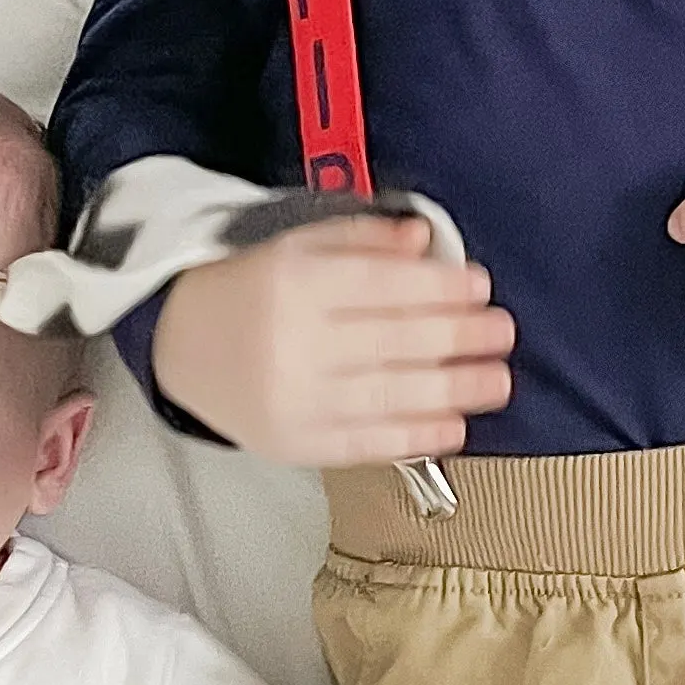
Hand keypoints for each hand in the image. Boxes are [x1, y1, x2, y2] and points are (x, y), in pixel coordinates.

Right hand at [152, 219, 513, 465]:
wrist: (182, 349)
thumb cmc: (253, 291)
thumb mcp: (296, 247)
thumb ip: (361, 240)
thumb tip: (423, 240)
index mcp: (292, 284)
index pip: (378, 286)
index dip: (436, 288)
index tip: (479, 286)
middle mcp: (293, 344)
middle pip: (391, 341)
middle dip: (457, 337)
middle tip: (503, 332)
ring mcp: (294, 401)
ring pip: (387, 395)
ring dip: (453, 390)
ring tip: (498, 381)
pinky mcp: (295, 445)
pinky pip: (365, 443)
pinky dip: (415, 437)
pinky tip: (456, 428)